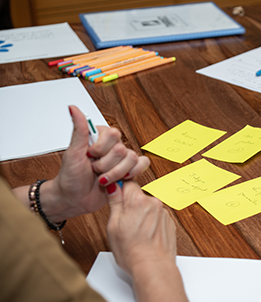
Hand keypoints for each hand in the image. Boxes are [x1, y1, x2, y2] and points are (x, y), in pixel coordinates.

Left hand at [49, 105, 149, 219]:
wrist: (73, 199)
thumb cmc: (70, 177)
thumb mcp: (73, 152)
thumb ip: (79, 129)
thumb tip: (73, 108)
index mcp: (100, 137)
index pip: (113, 134)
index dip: (101, 149)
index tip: (89, 156)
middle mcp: (112, 146)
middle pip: (122, 149)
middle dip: (105, 165)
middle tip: (94, 169)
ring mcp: (121, 159)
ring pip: (131, 159)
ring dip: (114, 173)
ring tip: (102, 178)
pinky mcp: (129, 171)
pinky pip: (142, 165)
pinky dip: (132, 173)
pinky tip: (119, 180)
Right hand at [107, 181, 187, 301]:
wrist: (153, 267)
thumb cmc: (132, 251)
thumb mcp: (113, 225)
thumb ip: (114, 202)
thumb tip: (112, 186)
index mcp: (138, 200)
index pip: (128, 182)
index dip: (120, 190)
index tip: (116, 198)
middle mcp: (154, 202)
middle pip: (138, 196)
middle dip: (131, 206)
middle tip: (124, 223)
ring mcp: (164, 213)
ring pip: (148, 208)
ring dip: (142, 215)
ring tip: (136, 234)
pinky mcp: (170, 222)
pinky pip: (157, 217)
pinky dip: (152, 224)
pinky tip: (146, 237)